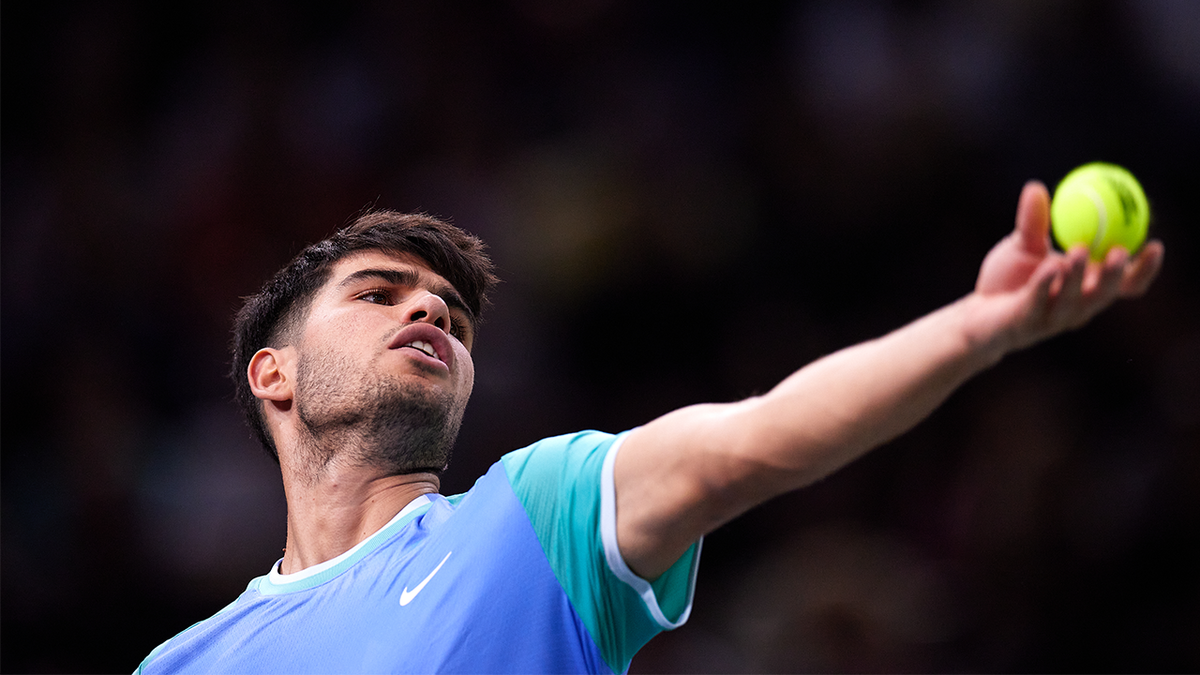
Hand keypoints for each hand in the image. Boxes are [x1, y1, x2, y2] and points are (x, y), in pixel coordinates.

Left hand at [967, 181, 1163, 353]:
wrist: (975, 314)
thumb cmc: (1008, 281)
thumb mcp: (1023, 247)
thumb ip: (1034, 222)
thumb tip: (1035, 186)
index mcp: (1086, 288)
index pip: (1125, 285)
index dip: (1143, 270)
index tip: (1154, 245)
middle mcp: (1076, 308)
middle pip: (1104, 295)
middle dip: (1113, 275)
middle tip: (1117, 252)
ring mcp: (1051, 319)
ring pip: (1072, 301)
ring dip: (1077, 276)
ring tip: (1077, 250)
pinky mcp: (1025, 323)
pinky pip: (1037, 303)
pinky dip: (1044, 284)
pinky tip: (1049, 266)